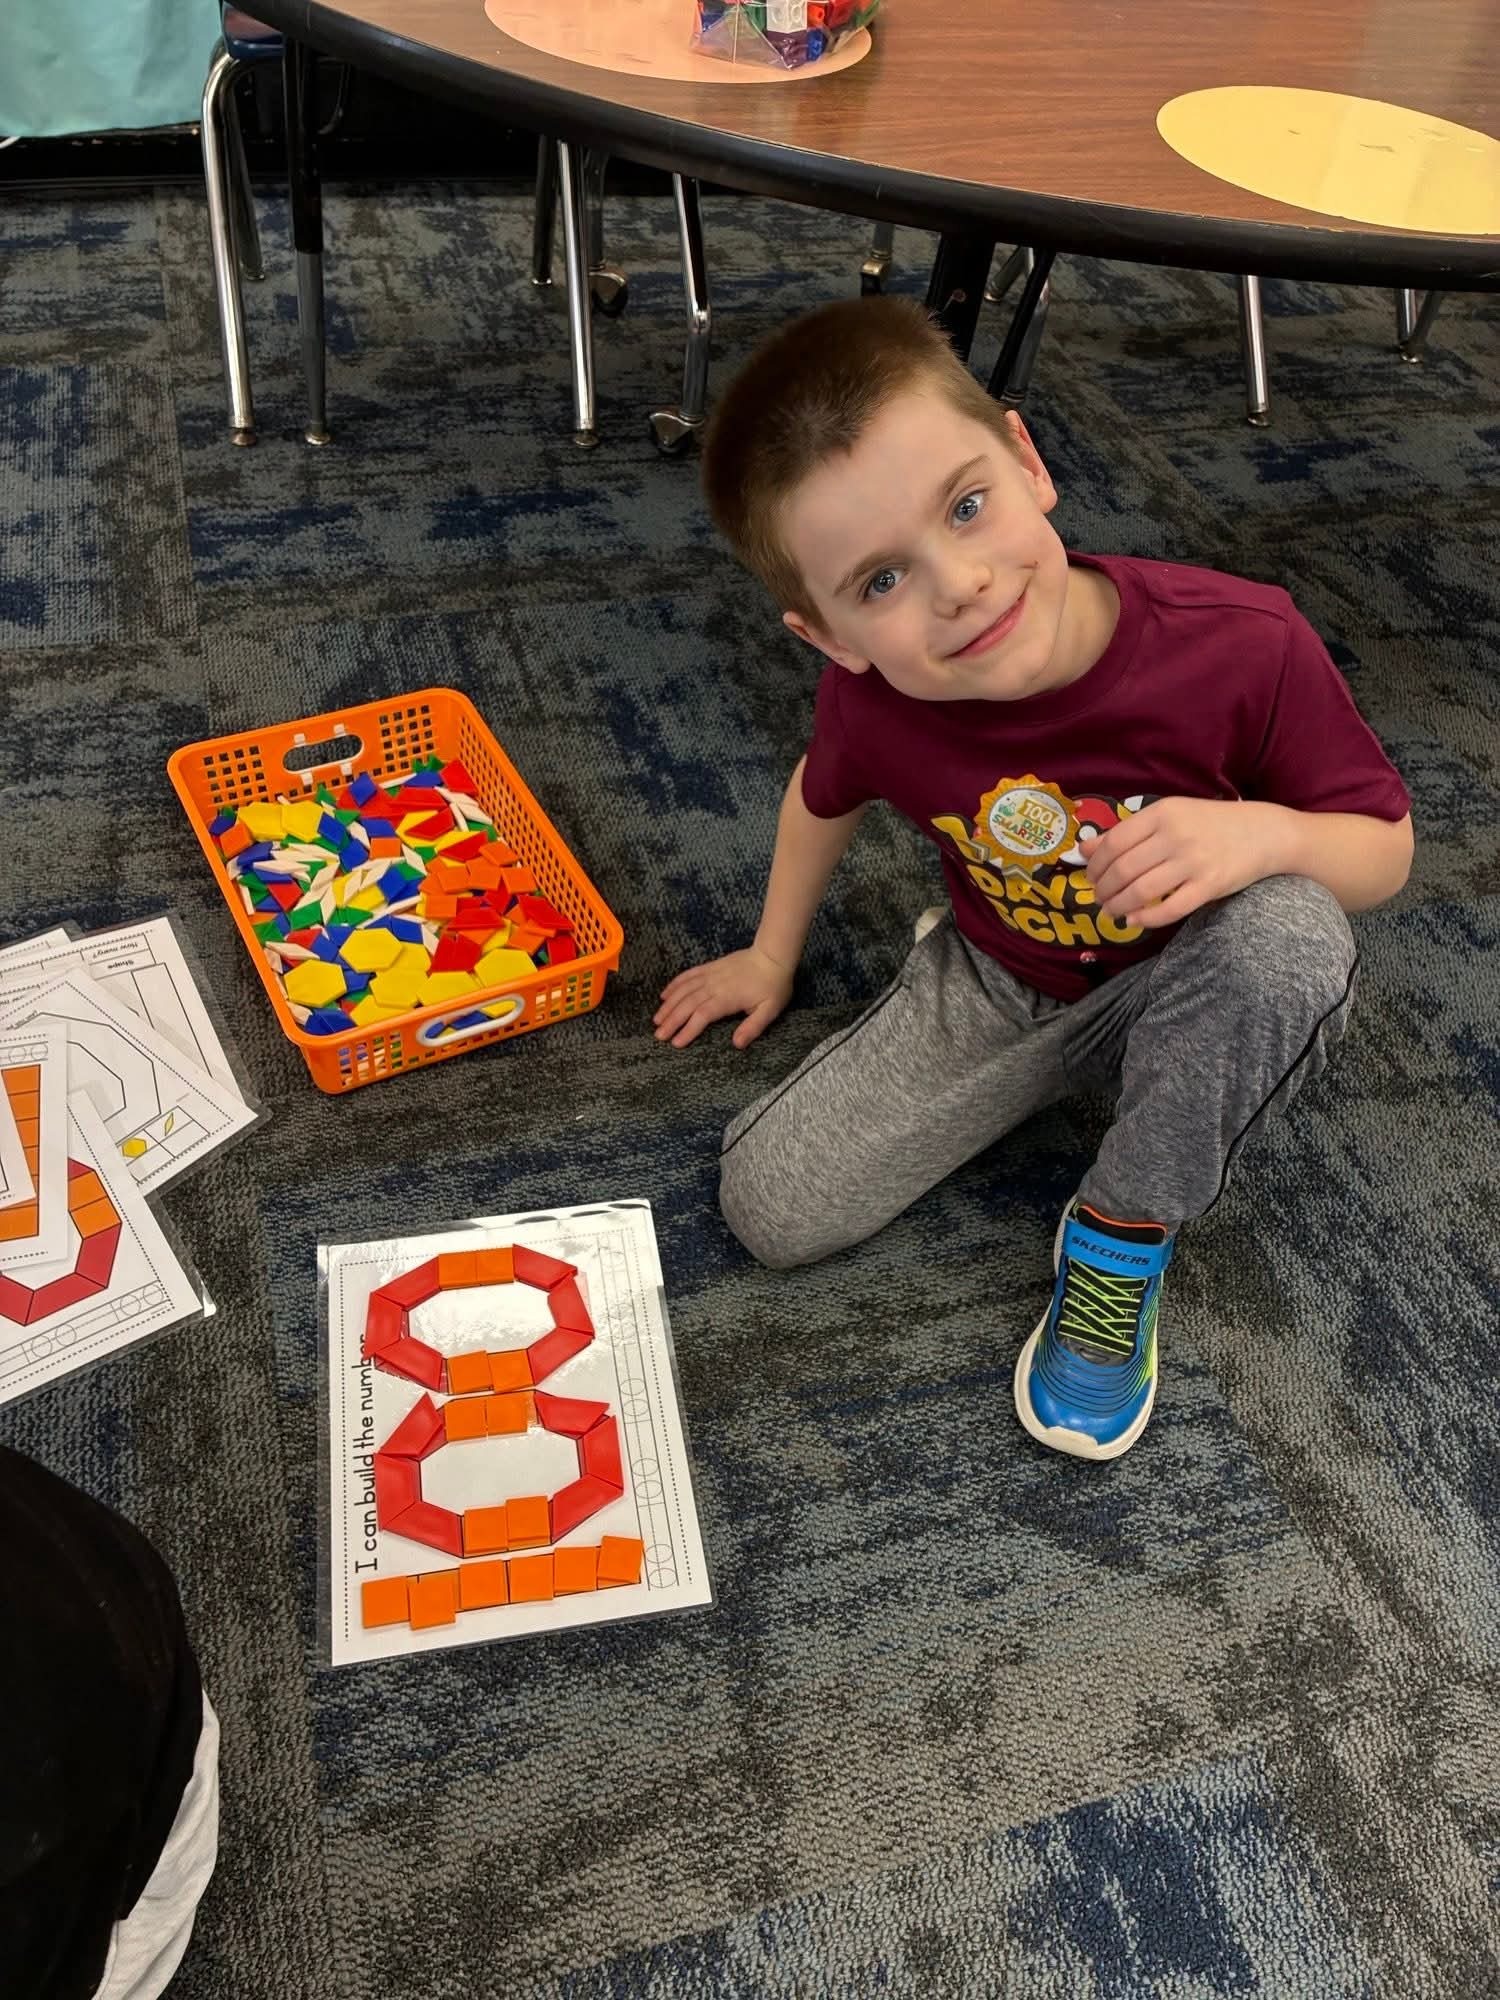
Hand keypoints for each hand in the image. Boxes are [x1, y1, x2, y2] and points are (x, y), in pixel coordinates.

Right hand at [654, 945, 794, 1049]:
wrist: (772, 956)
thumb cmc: (773, 986)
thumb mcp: (770, 1010)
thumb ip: (753, 1027)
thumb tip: (736, 1044)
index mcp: (727, 998)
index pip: (702, 1015)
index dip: (688, 1029)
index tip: (676, 1042)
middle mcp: (714, 986)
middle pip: (687, 1004)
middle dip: (671, 1020)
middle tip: (658, 1035)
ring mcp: (710, 975)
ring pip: (684, 990)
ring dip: (669, 1005)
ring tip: (657, 1019)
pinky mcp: (709, 967)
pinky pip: (687, 975)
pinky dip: (674, 985)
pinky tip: (664, 995)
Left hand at [1082, 797, 1284, 930]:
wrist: (1264, 833)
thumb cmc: (1210, 824)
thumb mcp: (1169, 816)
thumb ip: (1127, 831)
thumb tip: (1084, 849)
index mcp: (1163, 813)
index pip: (1114, 842)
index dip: (1095, 865)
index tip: (1090, 877)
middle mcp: (1176, 835)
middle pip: (1123, 869)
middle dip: (1103, 889)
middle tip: (1099, 898)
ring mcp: (1194, 862)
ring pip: (1141, 891)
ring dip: (1118, 906)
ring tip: (1112, 911)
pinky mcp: (1210, 886)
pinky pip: (1170, 909)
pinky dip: (1146, 919)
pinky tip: (1134, 920)